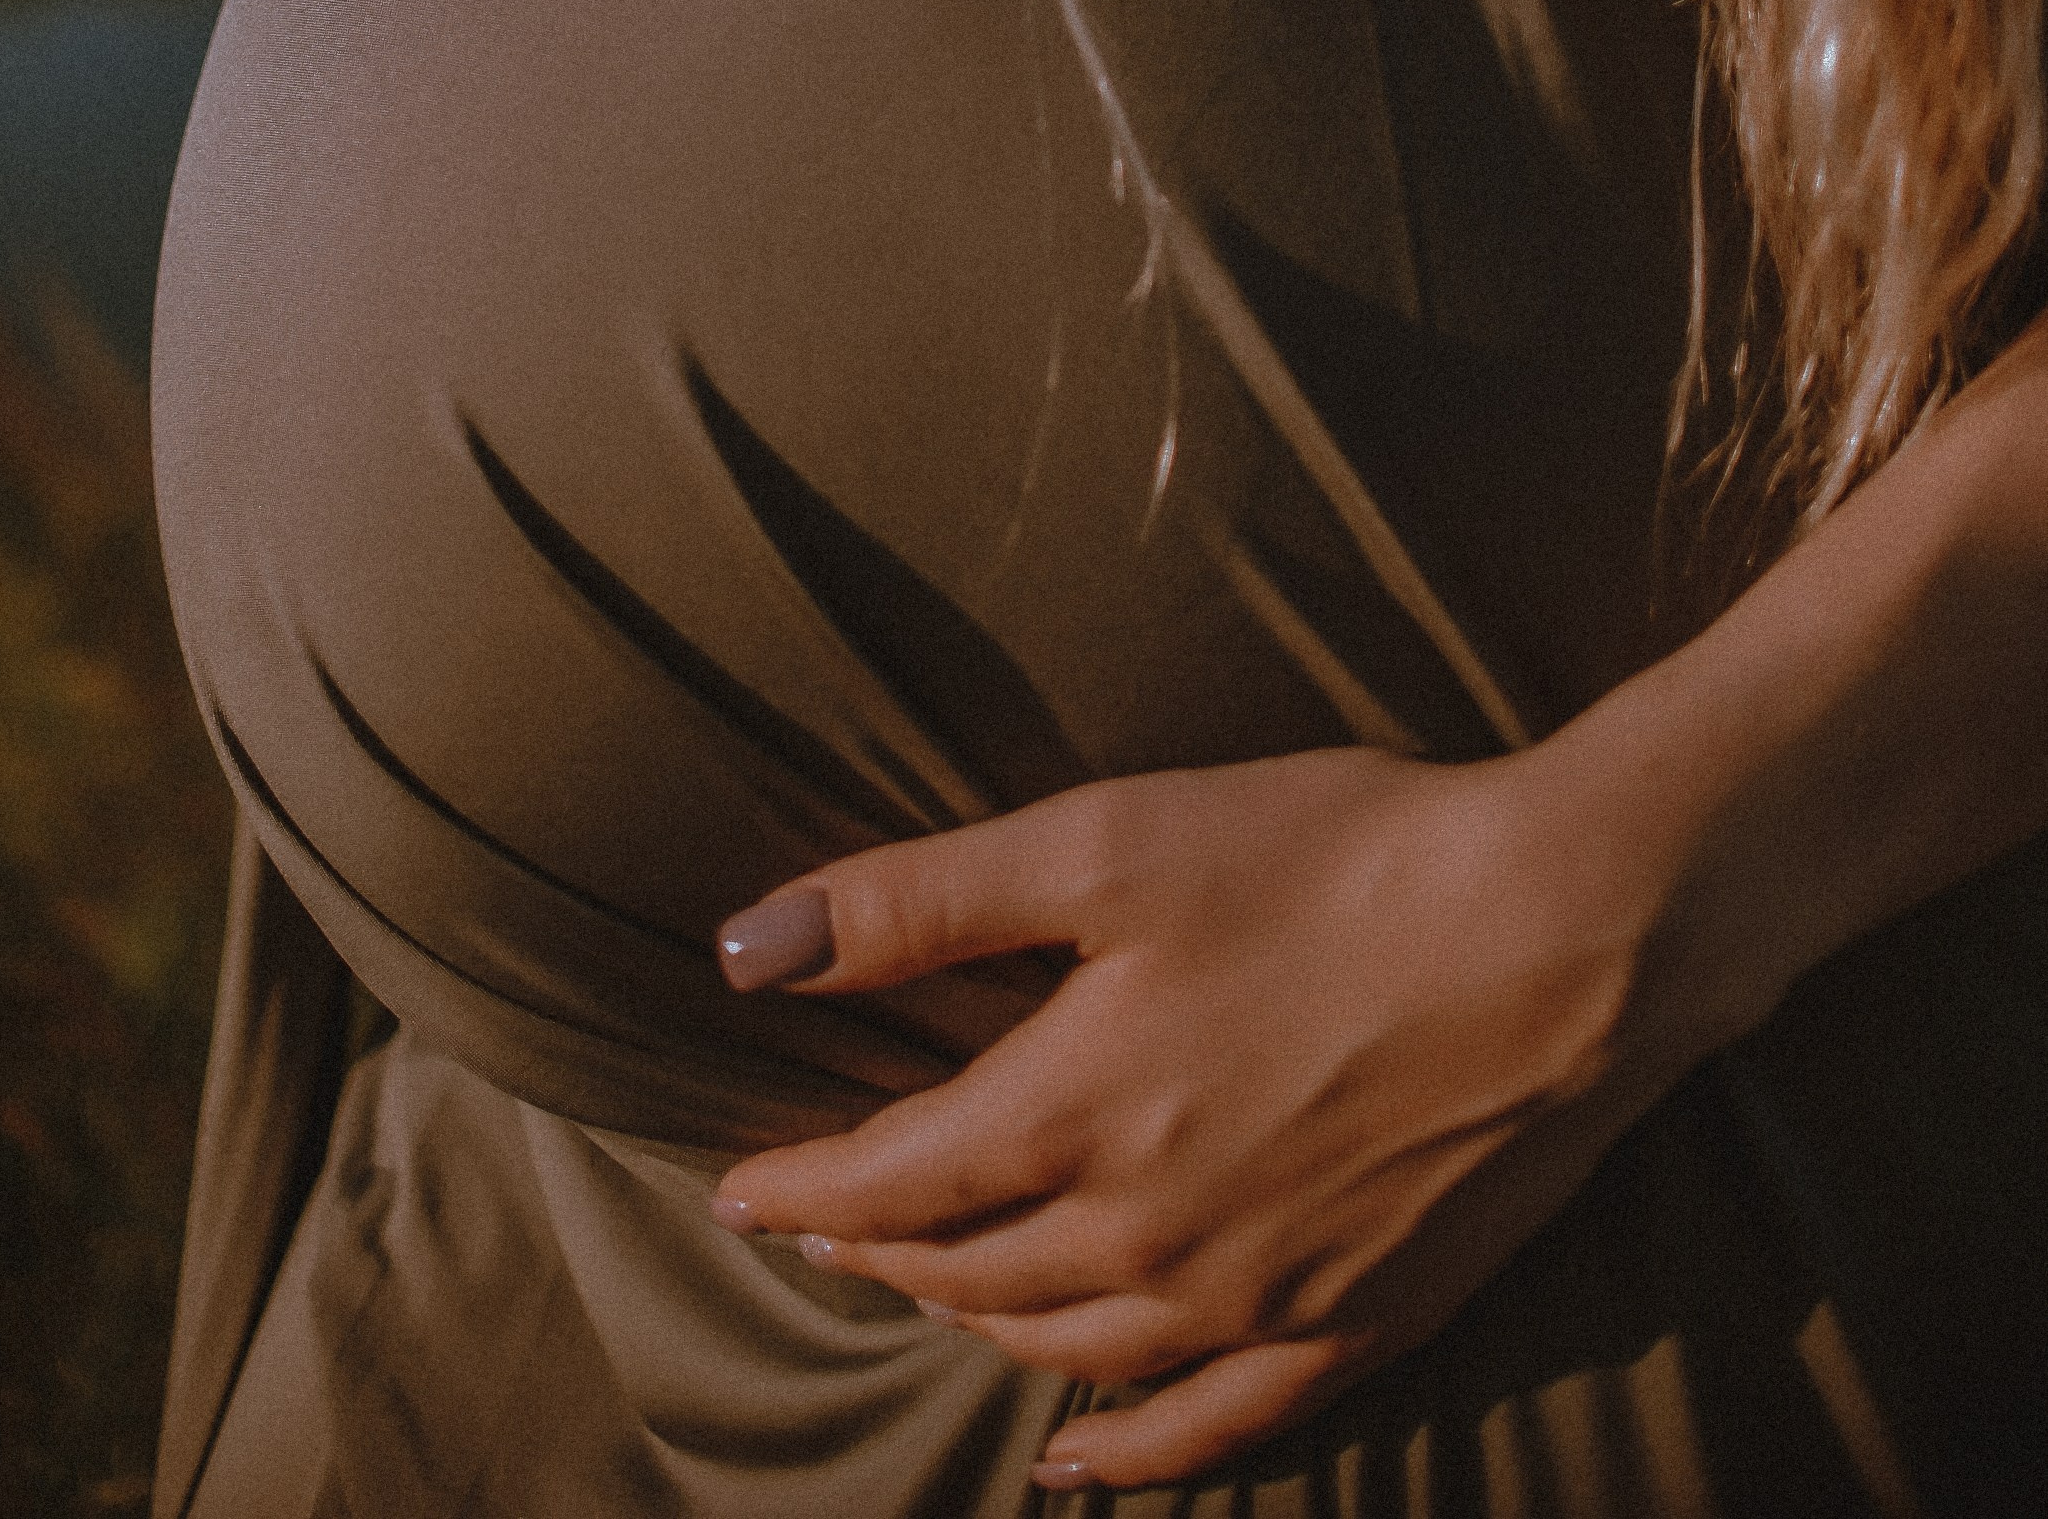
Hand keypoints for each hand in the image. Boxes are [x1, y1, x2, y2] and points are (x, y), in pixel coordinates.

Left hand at [709, 750, 1692, 1493]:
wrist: (1567, 934)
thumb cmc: (1335, 860)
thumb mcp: (1107, 843)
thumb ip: (918, 903)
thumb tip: (745, 949)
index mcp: (1072, 1111)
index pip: (888, 1185)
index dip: (800, 1191)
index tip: (734, 1193)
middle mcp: (1146, 1235)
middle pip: (968, 1274)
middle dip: (878, 1253)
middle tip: (825, 1229)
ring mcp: (1255, 1300)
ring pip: (1069, 1352)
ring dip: (979, 1328)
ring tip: (929, 1297)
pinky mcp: (1357, 1327)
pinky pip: (1209, 1431)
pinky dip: (1126, 1454)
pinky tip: (1082, 1459)